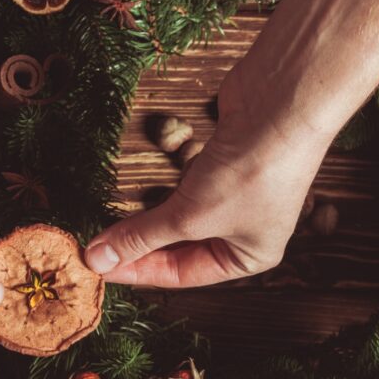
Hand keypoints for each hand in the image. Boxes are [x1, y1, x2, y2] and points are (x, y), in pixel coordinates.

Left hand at [84, 80, 331, 286]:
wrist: (283, 105)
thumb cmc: (251, 173)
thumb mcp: (189, 216)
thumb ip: (142, 237)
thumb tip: (99, 260)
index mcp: (248, 257)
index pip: (182, 274)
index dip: (138, 271)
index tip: (98, 266)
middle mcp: (245, 229)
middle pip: (180, 246)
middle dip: (139, 246)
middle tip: (96, 247)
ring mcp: (235, 192)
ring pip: (180, 214)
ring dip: (146, 217)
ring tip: (107, 222)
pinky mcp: (223, 159)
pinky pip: (184, 183)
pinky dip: (160, 188)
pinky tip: (135, 190)